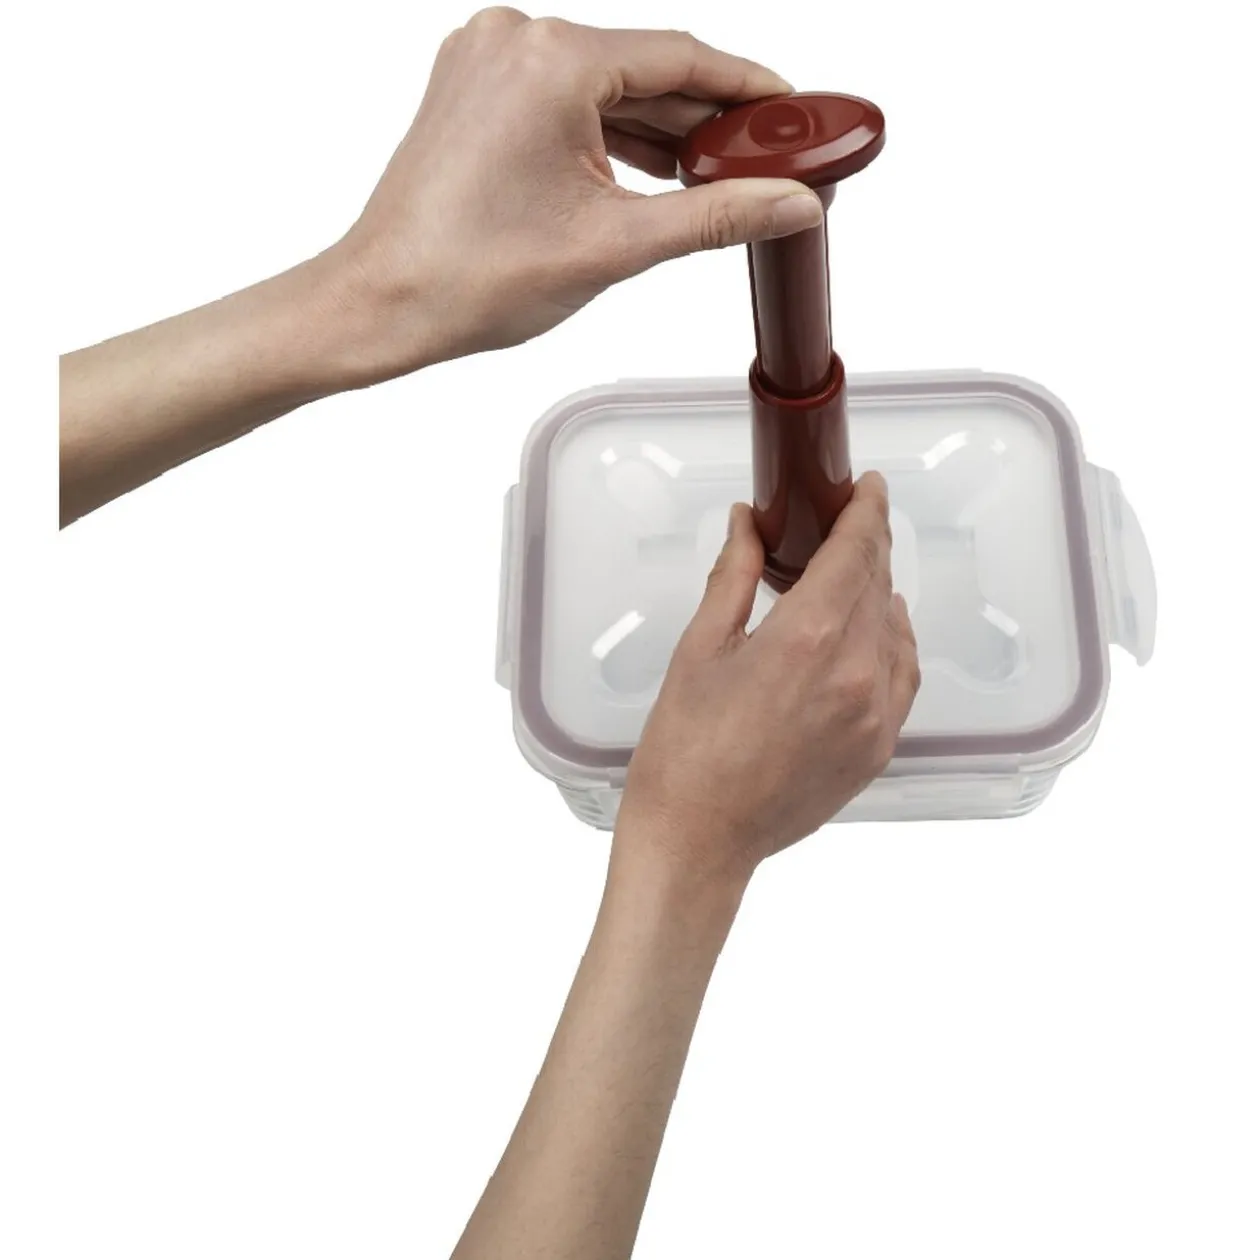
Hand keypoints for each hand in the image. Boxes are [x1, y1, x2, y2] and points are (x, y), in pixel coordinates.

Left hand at [333, 8, 821, 375]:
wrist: (384, 304)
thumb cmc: (468, 276)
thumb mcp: (617, 244)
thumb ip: (716, 216)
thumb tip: (786, 202)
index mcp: (550, 61)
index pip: (681, 57)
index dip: (747, 89)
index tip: (789, 110)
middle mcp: (514, 43)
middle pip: (644, 71)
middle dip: (705, 121)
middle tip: (762, 161)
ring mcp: (488, 64)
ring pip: (606, 88)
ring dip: (659, 132)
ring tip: (713, 178)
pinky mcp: (476, 92)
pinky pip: (566, 101)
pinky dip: (610, 136)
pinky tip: (649, 172)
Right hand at [616, 473, 920, 881]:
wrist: (699, 841)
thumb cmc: (683, 750)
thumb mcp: (699, 650)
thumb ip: (734, 577)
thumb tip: (747, 522)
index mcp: (805, 639)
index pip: (856, 553)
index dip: (866, 512)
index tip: (866, 487)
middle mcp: (855, 673)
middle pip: (878, 585)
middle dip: (865, 547)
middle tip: (842, 524)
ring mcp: (876, 716)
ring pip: (895, 628)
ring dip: (877, 593)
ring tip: (846, 578)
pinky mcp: (880, 748)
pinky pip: (903, 676)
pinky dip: (891, 641)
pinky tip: (869, 630)